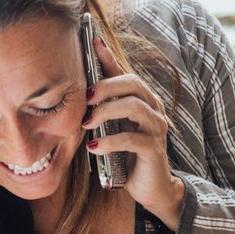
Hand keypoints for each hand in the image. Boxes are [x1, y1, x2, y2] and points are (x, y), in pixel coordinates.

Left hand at [81, 36, 184, 228]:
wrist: (151, 188)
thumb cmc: (129, 157)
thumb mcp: (114, 130)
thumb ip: (103, 113)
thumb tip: (78, 98)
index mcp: (144, 101)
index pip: (126, 74)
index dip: (110, 58)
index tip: (92, 44)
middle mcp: (154, 109)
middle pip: (133, 83)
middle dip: (105, 86)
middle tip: (85, 98)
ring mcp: (156, 128)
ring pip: (133, 106)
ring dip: (105, 112)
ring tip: (86, 124)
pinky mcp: (153, 149)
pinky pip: (131, 139)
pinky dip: (109, 142)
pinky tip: (94, 148)